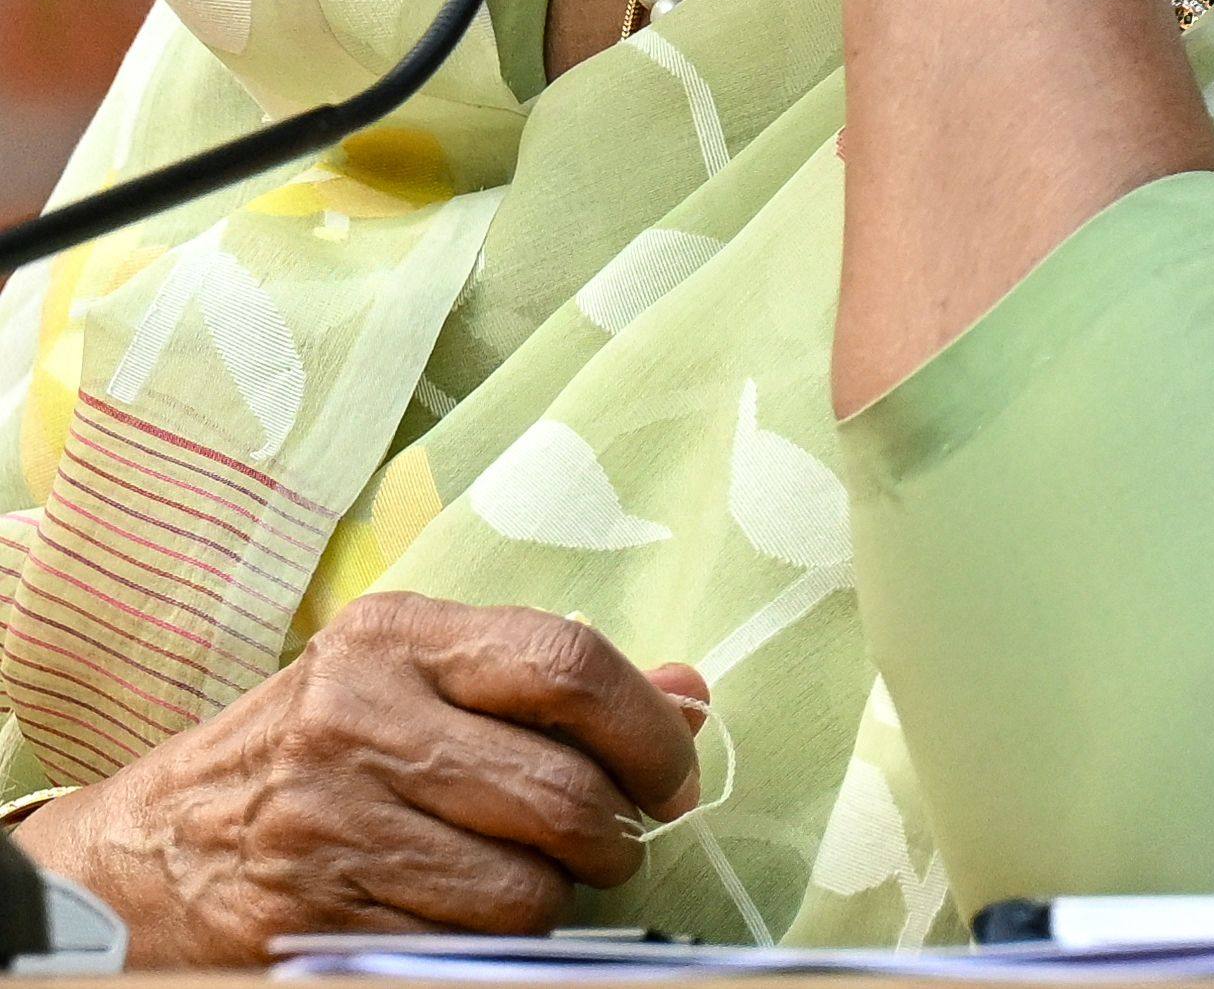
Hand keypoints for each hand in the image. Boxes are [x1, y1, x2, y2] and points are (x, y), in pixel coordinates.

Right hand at [16, 593, 706, 965]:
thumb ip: (548, 682)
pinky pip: (464, 955)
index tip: (672, 774)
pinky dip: (490, 949)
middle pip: (561, 791)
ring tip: (526, 880)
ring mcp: (332, 826)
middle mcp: (360, 717)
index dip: (647, 728)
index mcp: (396, 635)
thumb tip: (693, 694)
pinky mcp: (317, 926)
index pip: (567, 662)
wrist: (143, 856)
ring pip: (525, 892)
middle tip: (609, 844)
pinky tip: (461, 919)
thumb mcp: (411, 680)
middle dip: (614, 836)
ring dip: (554, 903)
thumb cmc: (307, 753)